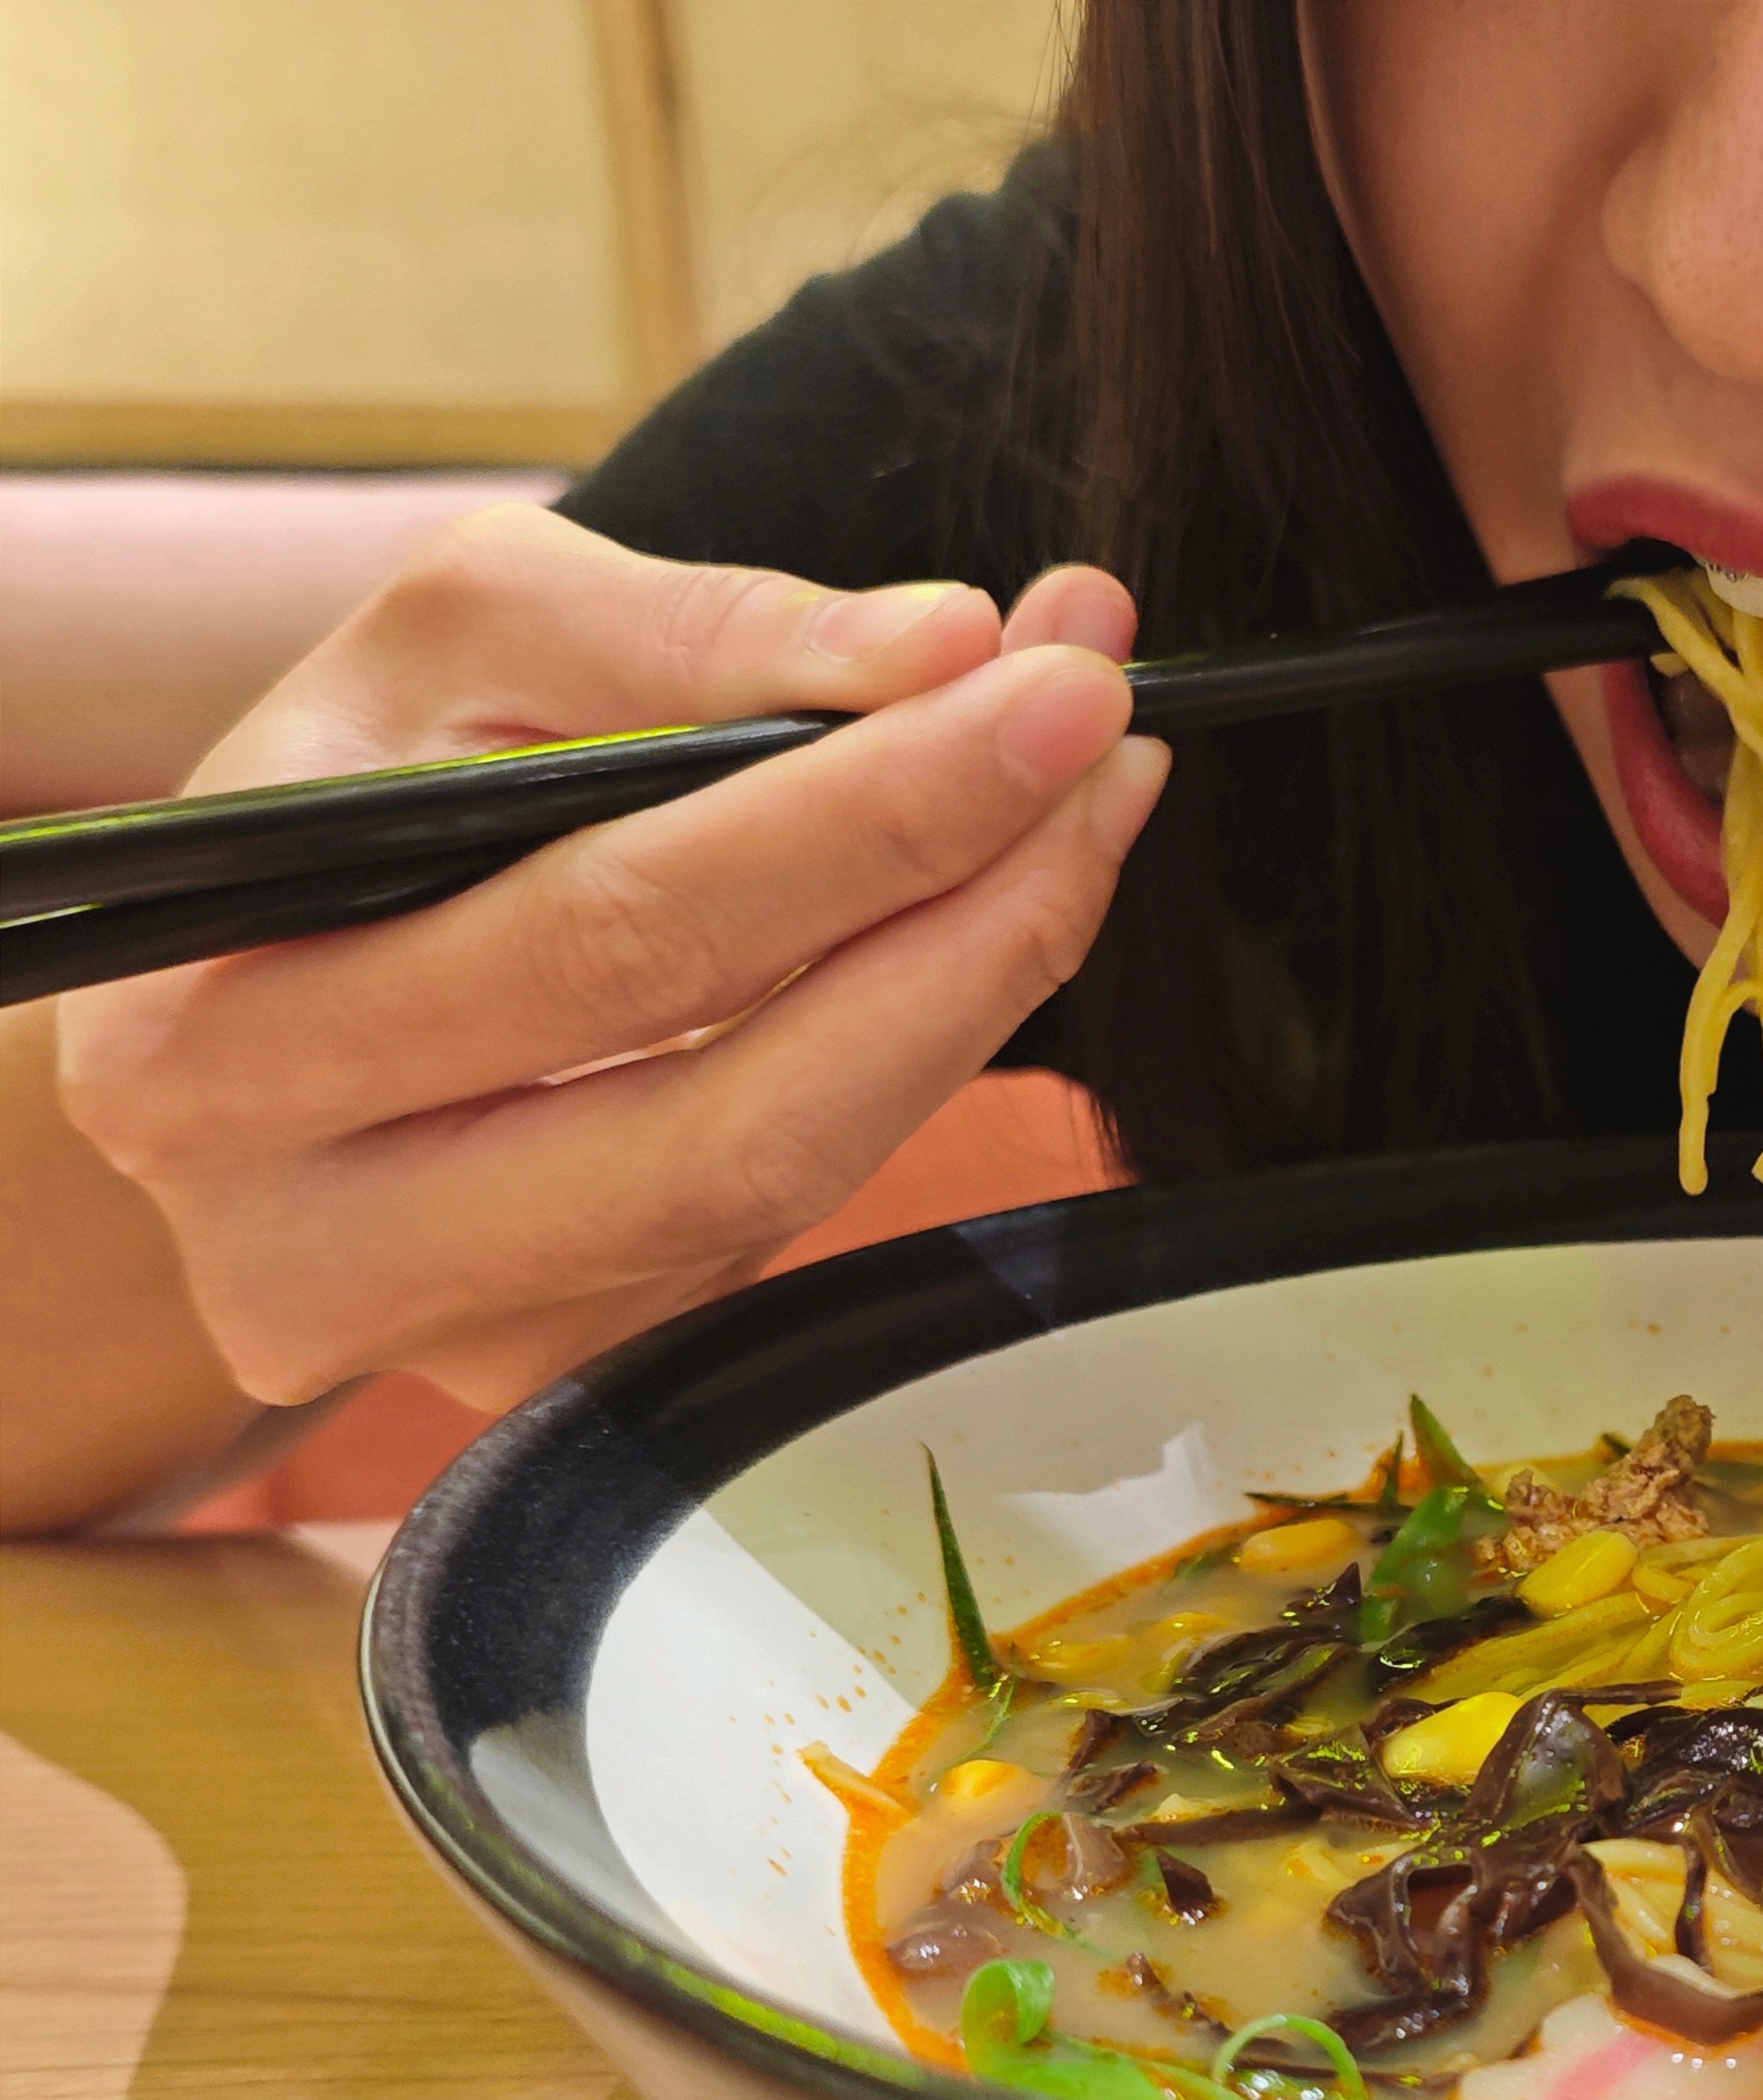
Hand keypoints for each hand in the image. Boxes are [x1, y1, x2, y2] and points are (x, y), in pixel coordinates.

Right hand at [56, 505, 1165, 1412]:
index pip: (617, 930)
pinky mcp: (564, 1378)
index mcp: (225, 1034)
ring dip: (976, 990)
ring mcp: (450, 1344)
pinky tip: (985, 929)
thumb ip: (696, 632)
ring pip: (787, 1189)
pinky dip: (912, 1066)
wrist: (241, 1007)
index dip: (869, 812)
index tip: (1058, 682)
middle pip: (734, 1111)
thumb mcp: (456, 640)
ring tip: (1082, 809)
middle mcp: (313, 1239)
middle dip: (969, 914)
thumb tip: (947, 649)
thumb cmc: (348, 793)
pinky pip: (787, 1229)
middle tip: (1111, 746)